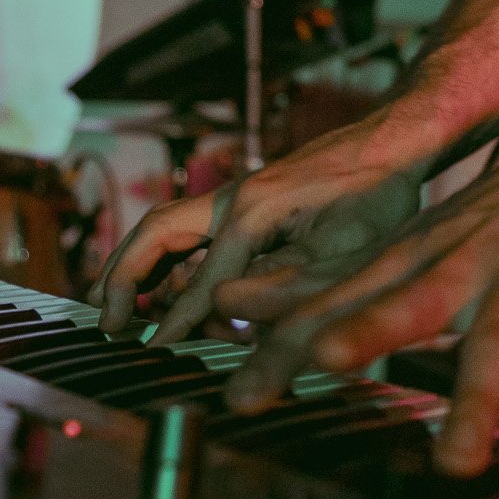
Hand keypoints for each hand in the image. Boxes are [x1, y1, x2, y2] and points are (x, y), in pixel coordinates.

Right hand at [89, 117, 417, 341]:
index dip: (175, 322)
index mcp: (253, 211)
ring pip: (165, 224)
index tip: (150, 354)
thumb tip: (228, 310)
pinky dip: (164, 255)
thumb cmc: (376, 195)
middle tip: (106, 322)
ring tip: (114, 306)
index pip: (199, 279)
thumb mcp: (343, 246)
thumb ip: (285, 281)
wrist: (392, 144)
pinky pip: (189, 226)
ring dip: (136, 262)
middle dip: (124, 276)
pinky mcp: (247, 198)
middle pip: (156, 232)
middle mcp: (234, 196)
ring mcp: (238, 193)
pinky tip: (163, 286)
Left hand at [219, 123, 498, 484]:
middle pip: (406, 303)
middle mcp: (459, 274)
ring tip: (457, 465)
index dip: (287, 341)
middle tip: (322, 362)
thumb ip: (321, 282)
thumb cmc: (476, 227)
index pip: (337, 301)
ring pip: (495, 348)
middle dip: (366, 330)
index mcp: (408, 265)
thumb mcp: (397, 246)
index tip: (237, 391)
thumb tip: (233, 298)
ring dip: (475, 403)